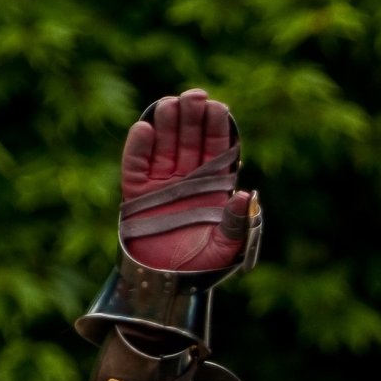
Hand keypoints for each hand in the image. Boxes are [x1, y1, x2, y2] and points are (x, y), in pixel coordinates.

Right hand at [120, 88, 254, 271]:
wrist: (169, 285)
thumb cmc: (203, 267)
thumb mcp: (228, 247)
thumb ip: (237, 222)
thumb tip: (245, 194)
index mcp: (213, 190)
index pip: (217, 151)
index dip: (217, 129)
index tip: (220, 107)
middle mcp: (187, 181)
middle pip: (189, 141)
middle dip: (193, 118)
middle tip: (196, 95)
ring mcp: (160, 185)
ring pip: (163, 146)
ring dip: (166, 123)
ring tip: (172, 103)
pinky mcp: (136, 193)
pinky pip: (135, 165)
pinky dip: (139, 147)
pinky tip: (145, 127)